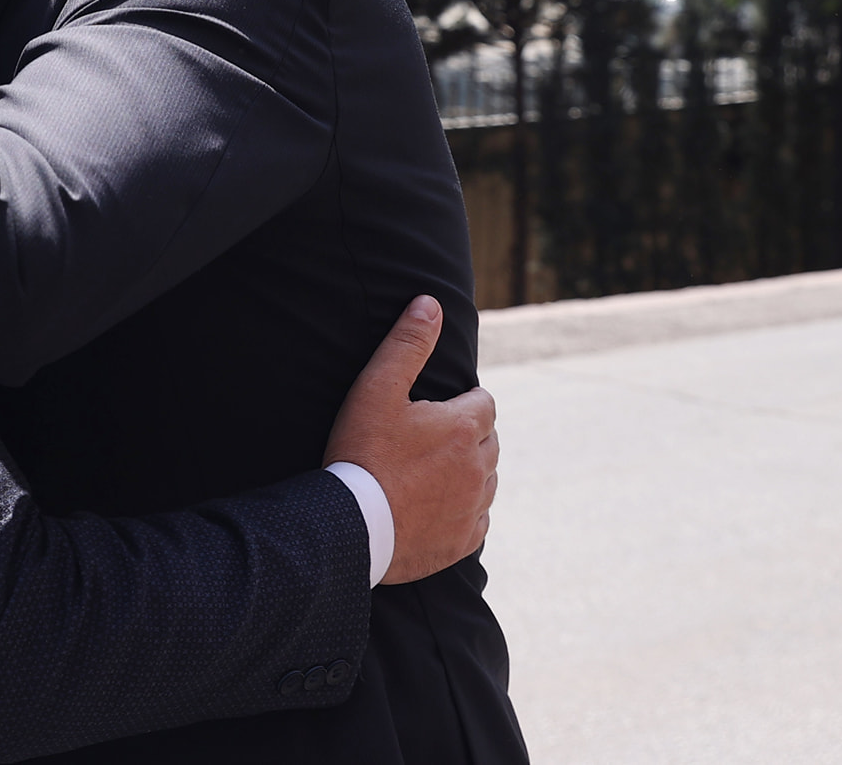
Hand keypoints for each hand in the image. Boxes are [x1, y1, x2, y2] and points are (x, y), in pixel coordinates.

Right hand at [324, 295, 498, 584]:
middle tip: (428, 438)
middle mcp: (479, 466)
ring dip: (468, 471)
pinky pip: (478, 518)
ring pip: (486, 478)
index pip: (484, 402)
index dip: (462, 401)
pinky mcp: (465, 539)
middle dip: (467, 434)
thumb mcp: (376, 389)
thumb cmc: (361, 452)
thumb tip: (429, 303)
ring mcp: (474, 505)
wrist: (352, 524)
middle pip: (488, 439)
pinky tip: (435, 506)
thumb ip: (407, 344)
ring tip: (430, 471)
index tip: (437, 408)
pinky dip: (463, 509)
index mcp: (463, 426)